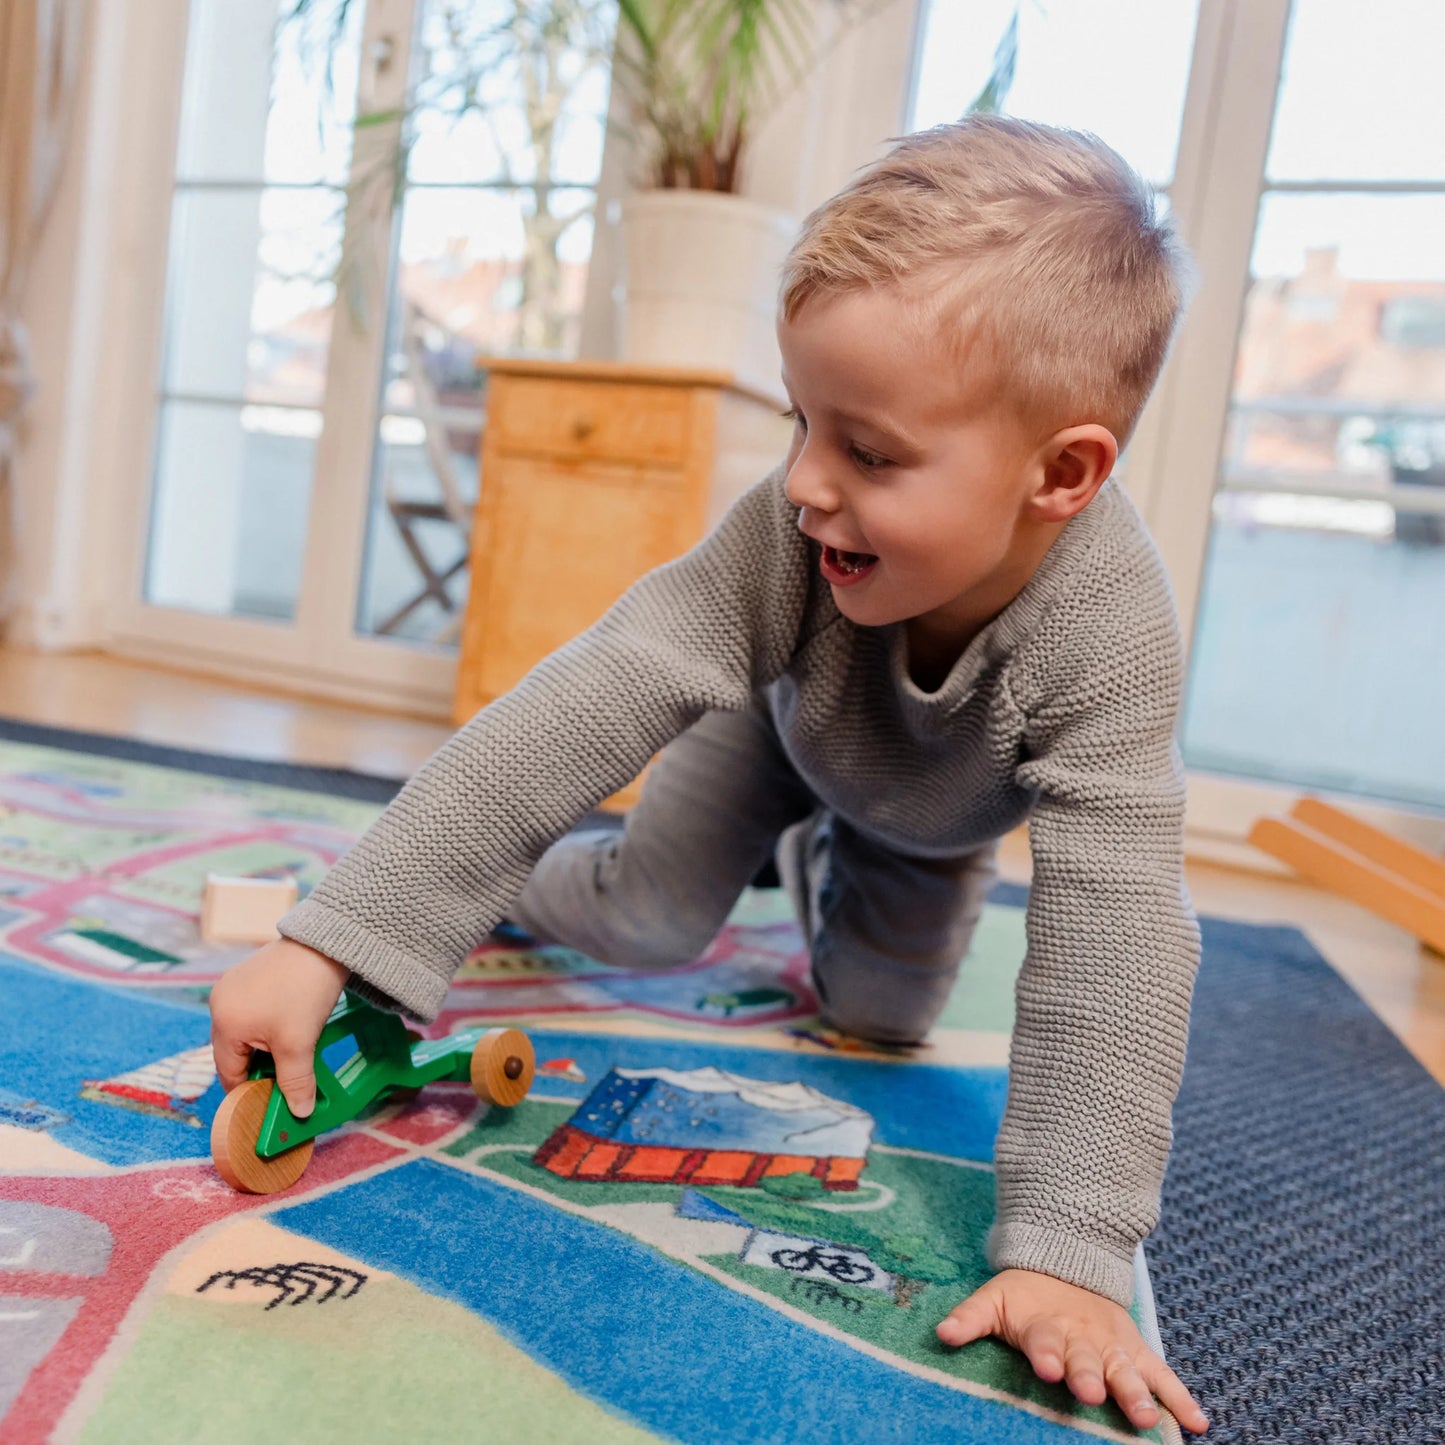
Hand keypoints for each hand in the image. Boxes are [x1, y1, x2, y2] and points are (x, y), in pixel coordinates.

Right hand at [209, 938, 348, 1117]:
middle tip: (286, 1081)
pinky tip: (293, 1026)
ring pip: (246, 1033)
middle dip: (260, 1069)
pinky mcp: (250, 975)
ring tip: (294, 1052)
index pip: (229, 1072)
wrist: (325, 943)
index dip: (250, 1091)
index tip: (269, 1104)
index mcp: (224, 1022)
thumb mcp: (299, 1043)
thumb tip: (299, 1112)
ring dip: (267, 1047)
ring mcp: (234, 986)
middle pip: (235, 1052)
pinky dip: (270, 1026)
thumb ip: (295, 1081)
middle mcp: (220, 1003)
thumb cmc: (305, 991)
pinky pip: (254, 1012)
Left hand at [937, 1268, 1208, 1434]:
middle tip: (1094, 1393)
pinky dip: (1180, 1397)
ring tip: (1148, 1418)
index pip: (1044, 1340)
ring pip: (1127, 1370)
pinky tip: (1198, 1423)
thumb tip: (942, 1333)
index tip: (1047, 1368)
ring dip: (1136, 1393)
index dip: (1046, 1353)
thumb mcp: (993, 1299)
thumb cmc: (1025, 1295)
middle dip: (1091, 1376)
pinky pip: (1161, 1374)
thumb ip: (970, 1317)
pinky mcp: (1135, 1351)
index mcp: (1045, 1326)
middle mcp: (1082, 1338)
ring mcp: (1112, 1346)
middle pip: (1088, 1359)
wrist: (1066, 1263)